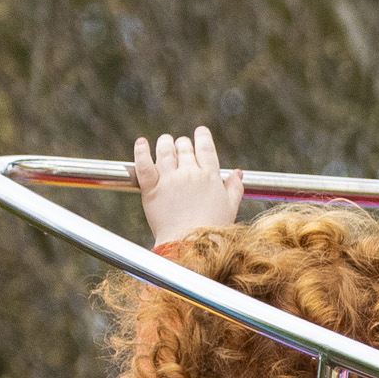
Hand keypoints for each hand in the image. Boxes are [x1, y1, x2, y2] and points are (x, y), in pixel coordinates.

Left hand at [132, 127, 242, 244]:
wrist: (191, 245)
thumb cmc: (213, 230)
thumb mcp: (230, 208)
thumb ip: (234, 188)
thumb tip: (237, 173)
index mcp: (210, 177)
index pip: (205, 148)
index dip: (202, 137)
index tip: (200, 132)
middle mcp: (189, 173)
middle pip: (184, 147)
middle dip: (183, 144)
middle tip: (181, 145)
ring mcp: (169, 179)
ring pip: (165, 151)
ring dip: (165, 143)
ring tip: (165, 141)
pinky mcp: (151, 188)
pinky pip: (143, 163)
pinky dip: (141, 150)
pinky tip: (141, 142)